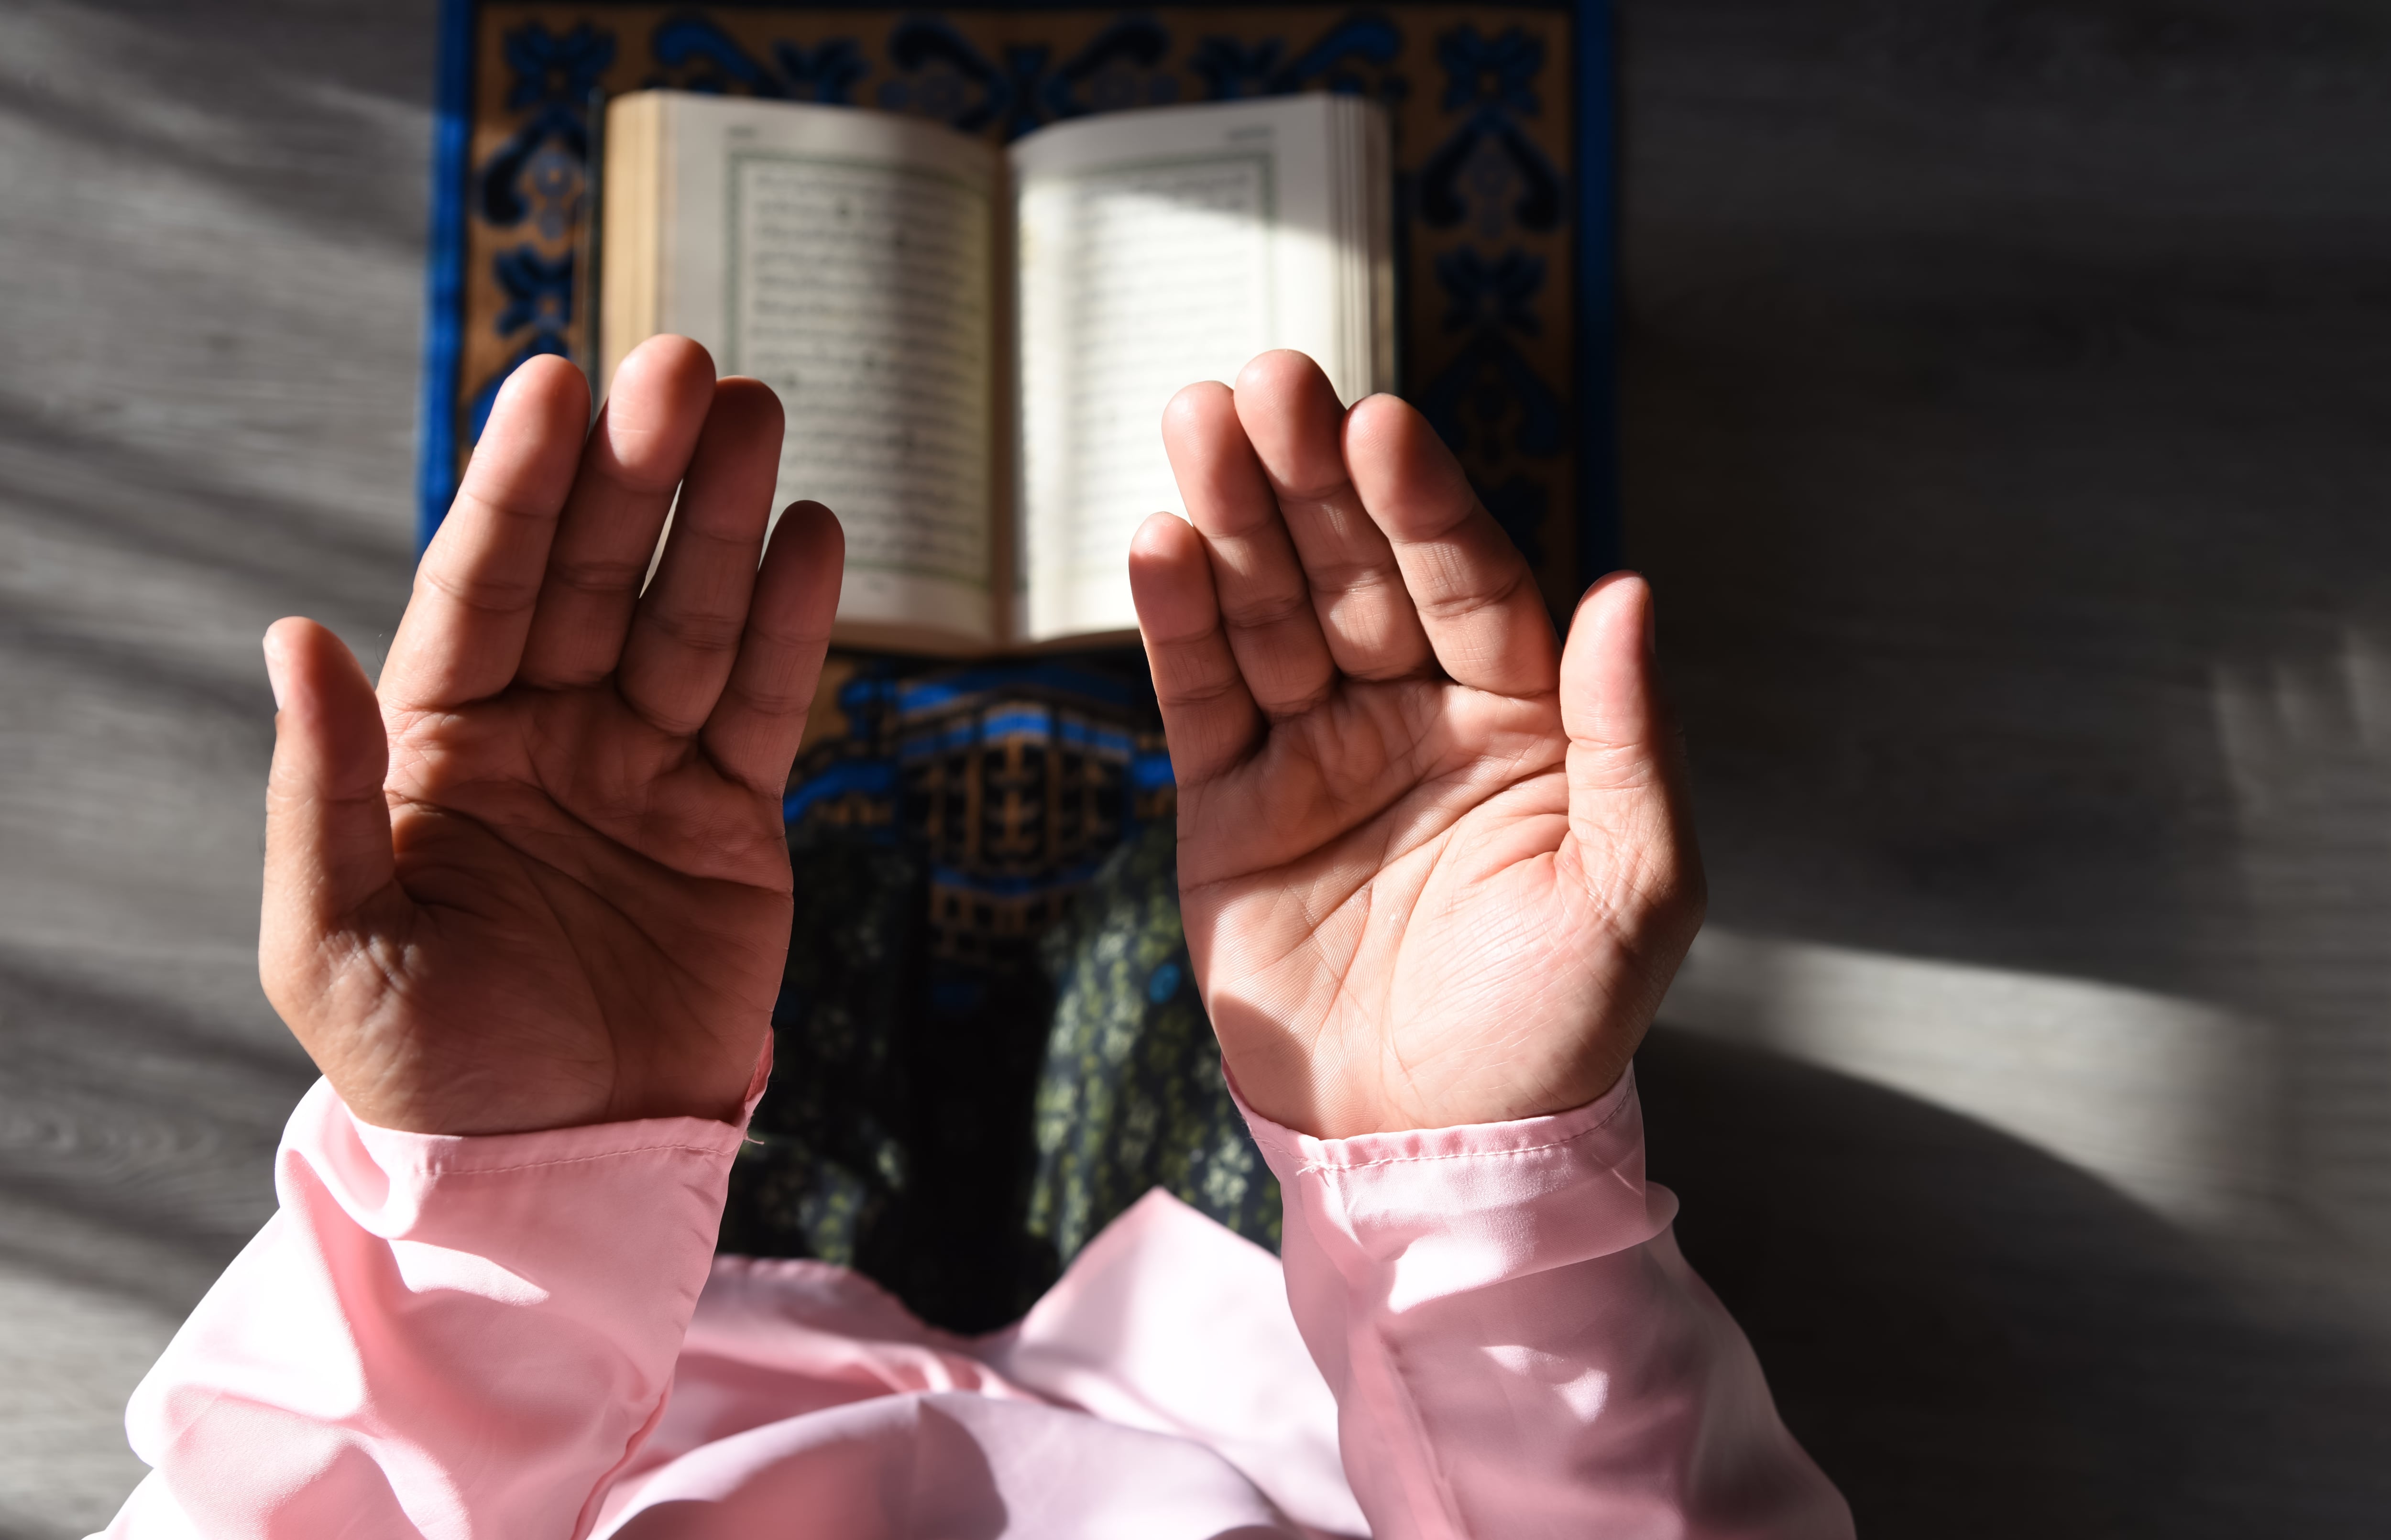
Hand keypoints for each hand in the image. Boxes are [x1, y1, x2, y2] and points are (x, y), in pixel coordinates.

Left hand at [259, 337, 841, 1134]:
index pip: (482, 586)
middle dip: (636, 471)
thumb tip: (293, 635)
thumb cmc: (429, 1072)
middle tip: (681, 368)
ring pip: (690, 616)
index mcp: (437, 744)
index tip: (551, 384)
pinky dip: (790, 621)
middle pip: (597, 574)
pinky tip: (808, 532)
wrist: (562, 1171)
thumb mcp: (333, 945)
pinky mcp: (733, 818)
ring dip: (723, 515)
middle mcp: (545, 732)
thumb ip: (322, 791)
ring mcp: (646, 768)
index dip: (518, 487)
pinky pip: (763, 703)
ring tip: (754, 411)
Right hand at [1129, 352, 1703, 1137]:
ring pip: (1266, 611)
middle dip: (1309, 476)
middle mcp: (1411, 715)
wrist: (1437, 1150)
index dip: (1422, 503)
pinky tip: (1157, 541)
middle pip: (1353, 570)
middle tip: (1266, 380)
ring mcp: (1313, 756)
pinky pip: (1200, 699)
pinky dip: (1176, 623)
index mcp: (1519, 717)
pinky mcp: (1229, 810)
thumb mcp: (1636, 888)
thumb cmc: (1556, 1028)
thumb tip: (1627, 588)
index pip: (1465, 580)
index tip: (1382, 423)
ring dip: (1230, 518)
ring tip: (1195, 420)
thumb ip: (1626, 737)